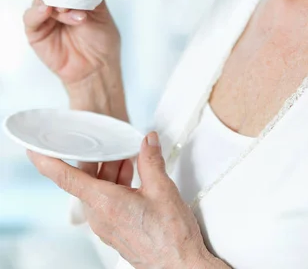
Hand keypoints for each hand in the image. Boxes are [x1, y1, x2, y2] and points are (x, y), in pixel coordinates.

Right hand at [23, 0, 120, 92]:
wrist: (98, 66)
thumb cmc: (101, 39)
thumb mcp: (100, 10)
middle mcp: (56, 2)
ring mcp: (44, 16)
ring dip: (52, 0)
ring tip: (67, 9)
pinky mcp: (36, 32)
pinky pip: (30, 18)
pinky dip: (37, 12)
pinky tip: (47, 11)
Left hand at [27, 132, 216, 268]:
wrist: (181, 266)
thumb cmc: (171, 236)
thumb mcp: (163, 189)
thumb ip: (151, 160)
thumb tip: (147, 141)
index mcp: (106, 204)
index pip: (67, 179)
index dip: (49, 163)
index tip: (35, 151)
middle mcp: (100, 217)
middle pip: (87, 181)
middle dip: (100, 161)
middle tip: (117, 146)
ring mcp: (106, 227)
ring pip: (97, 191)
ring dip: (111, 174)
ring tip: (133, 163)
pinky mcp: (115, 232)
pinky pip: (106, 203)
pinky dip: (116, 187)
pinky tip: (135, 180)